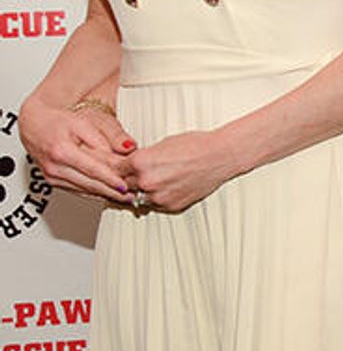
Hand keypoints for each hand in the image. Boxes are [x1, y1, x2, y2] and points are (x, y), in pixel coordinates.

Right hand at [18, 98, 134, 201]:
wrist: (34, 125)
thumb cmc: (58, 122)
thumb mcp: (85, 123)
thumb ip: (106, 137)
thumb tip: (128, 148)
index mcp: (62, 151)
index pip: (92, 169)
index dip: (110, 179)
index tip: (125, 186)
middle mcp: (54, 167)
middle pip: (89, 183)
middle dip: (111, 192)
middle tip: (131, 196)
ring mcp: (52, 177)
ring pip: (84, 190)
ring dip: (105, 195)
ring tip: (125, 198)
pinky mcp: (53, 181)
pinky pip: (77, 190)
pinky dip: (93, 193)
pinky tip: (108, 194)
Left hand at [125, 129, 240, 212]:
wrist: (221, 156)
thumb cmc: (195, 145)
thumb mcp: (162, 144)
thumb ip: (141, 157)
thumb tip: (128, 164)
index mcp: (140, 162)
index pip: (114, 168)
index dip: (115, 166)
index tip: (114, 166)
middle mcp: (146, 182)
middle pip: (123, 185)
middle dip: (126, 179)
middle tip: (131, 175)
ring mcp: (158, 196)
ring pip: (137, 198)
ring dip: (140, 191)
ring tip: (150, 181)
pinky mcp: (171, 206)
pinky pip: (154, 205)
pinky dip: (156, 198)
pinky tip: (164, 187)